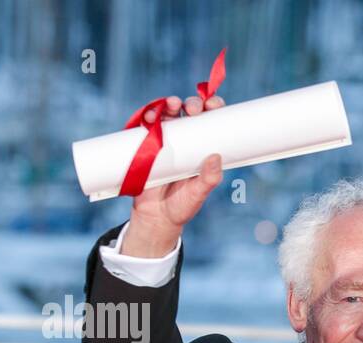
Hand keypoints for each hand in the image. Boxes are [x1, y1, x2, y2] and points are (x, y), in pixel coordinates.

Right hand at [120, 93, 225, 256]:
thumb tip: (216, 157)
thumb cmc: (181, 205)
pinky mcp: (146, 143)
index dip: (213, 108)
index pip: (211, 122)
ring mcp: (165, 140)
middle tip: (193, 109)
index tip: (214, 106)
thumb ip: (208, 179)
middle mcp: (185, 139)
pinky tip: (152, 116)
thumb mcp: (198, 194)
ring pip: (168, 113)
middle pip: (190, 112)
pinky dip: (148, 115)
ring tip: (172, 105)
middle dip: (193, 104)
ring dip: (170, 104)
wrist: (155, 217)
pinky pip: (146, 124)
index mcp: (203, 148)